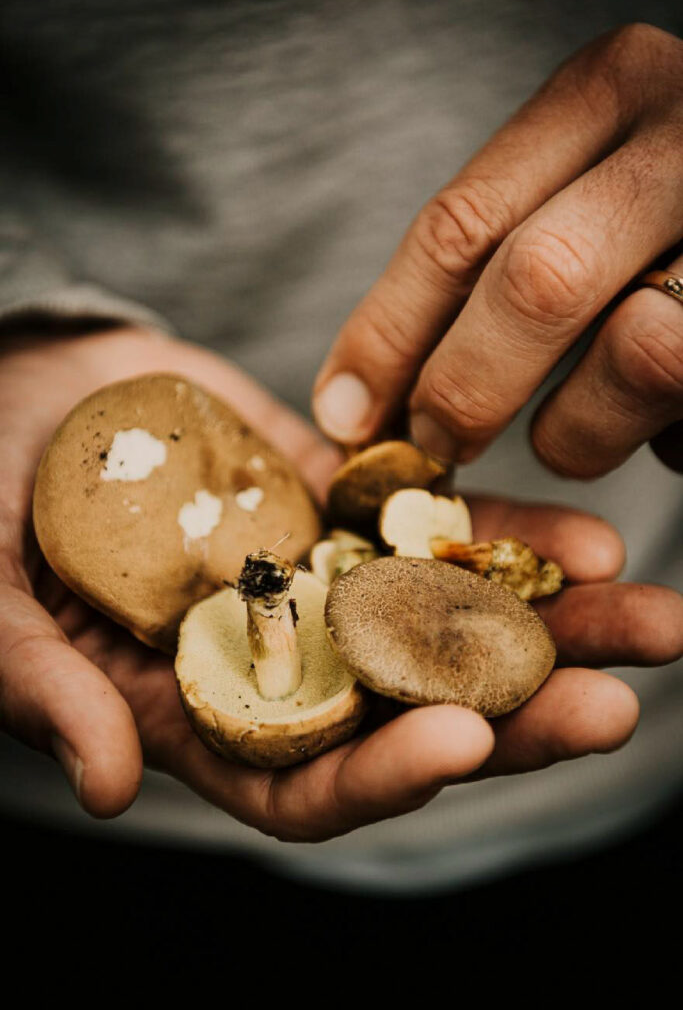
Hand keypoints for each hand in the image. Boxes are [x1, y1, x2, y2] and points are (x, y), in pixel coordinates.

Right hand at [1, 325, 679, 841]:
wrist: (20, 397)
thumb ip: (47, 687)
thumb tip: (108, 790)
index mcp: (201, 711)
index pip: (303, 779)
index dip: (381, 776)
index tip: (461, 746)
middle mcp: (279, 658)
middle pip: (406, 709)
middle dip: (511, 715)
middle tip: (611, 705)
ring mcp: (319, 578)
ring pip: (444, 621)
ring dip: (546, 626)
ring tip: (643, 615)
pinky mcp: (339, 502)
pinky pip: (429, 525)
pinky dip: (500, 534)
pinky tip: (579, 537)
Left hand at [312, 23, 682, 475]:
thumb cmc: (663, 217)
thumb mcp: (578, 190)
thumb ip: (492, 256)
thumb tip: (359, 400)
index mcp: (608, 91)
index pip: (461, 224)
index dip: (386, 335)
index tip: (343, 411)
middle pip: (535, 282)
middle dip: (466, 389)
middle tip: (437, 446)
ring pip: (638, 352)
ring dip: (581, 429)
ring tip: (586, 429)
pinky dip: (663, 438)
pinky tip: (666, 416)